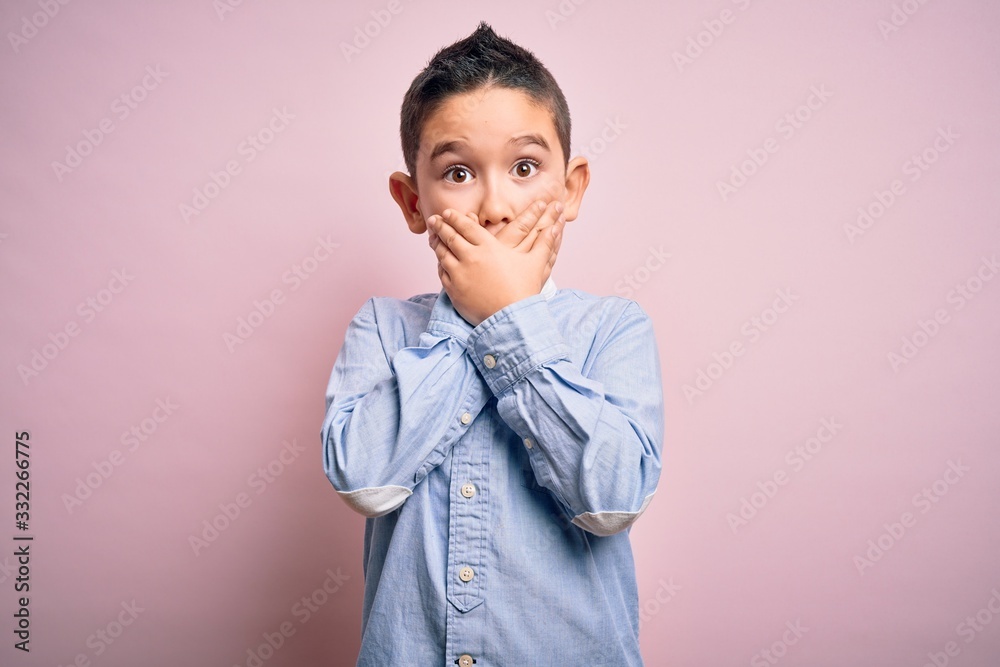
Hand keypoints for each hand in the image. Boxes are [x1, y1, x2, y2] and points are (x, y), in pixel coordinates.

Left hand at [426, 200, 565, 326]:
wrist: (512, 318)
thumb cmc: (524, 290)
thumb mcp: (536, 263)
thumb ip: (545, 242)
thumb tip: (558, 226)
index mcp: (488, 247)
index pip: (466, 226)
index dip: (456, 218)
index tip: (448, 213)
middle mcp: (470, 257)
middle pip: (450, 236)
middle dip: (441, 226)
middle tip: (434, 220)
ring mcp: (459, 274)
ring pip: (442, 253)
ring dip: (436, 243)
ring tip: (433, 237)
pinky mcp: (454, 290)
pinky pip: (442, 273)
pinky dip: (440, 264)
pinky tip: (440, 261)